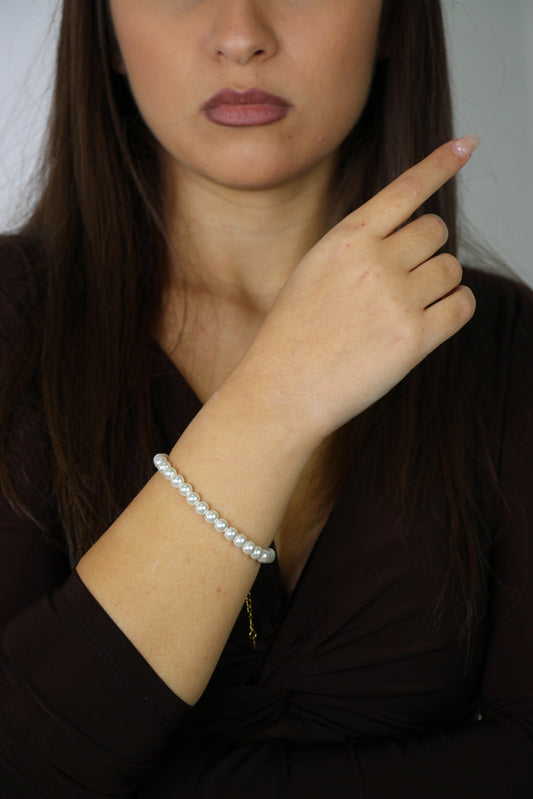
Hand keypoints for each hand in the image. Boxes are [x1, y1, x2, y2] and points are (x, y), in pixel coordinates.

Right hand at [236, 137, 477, 442]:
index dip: (440, 164)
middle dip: (427, 250)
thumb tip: (415, 237)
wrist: (282, 389)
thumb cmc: (294, 335)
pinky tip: (428, 323)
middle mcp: (374, 261)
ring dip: (439, 284)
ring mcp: (397, 299)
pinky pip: (462, 305)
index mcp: (345, 239)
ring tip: (404, 309)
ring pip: (451, 269)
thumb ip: (359, 248)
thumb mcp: (313, 272)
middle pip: (436, 230)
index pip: (405, 189)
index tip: (467, 145)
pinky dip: (454, 309)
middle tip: (404, 279)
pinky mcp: (415, 338)